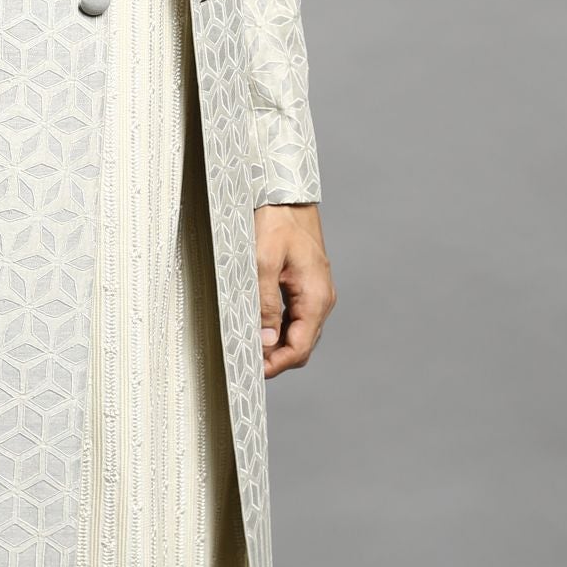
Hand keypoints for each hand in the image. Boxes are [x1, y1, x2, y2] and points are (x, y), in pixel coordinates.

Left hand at [253, 203, 334, 378]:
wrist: (285, 196)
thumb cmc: (277, 223)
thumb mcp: (264, 262)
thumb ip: (265, 303)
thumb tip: (265, 341)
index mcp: (316, 297)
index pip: (300, 347)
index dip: (277, 364)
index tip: (253, 370)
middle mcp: (320, 299)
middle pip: (302, 345)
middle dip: (276, 359)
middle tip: (246, 362)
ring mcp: (315, 294)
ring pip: (298, 333)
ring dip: (276, 346)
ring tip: (248, 347)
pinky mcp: (305, 286)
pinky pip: (294, 318)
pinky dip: (278, 329)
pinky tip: (258, 327)